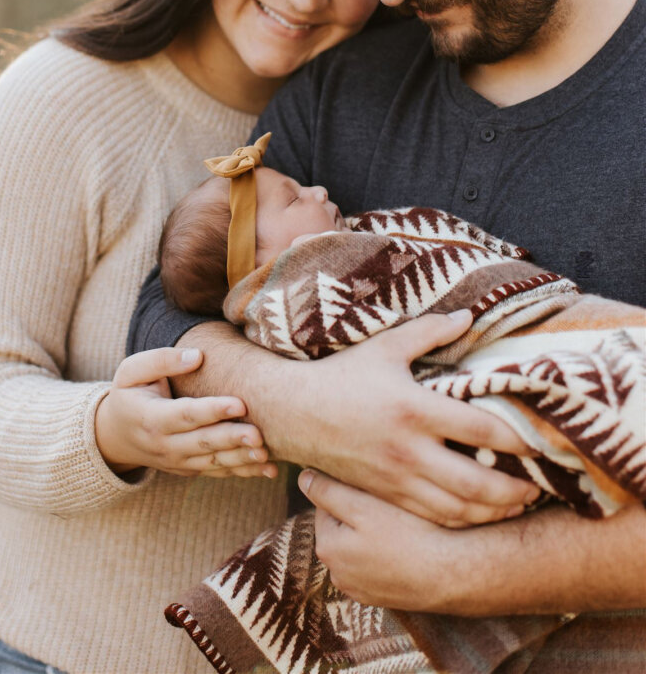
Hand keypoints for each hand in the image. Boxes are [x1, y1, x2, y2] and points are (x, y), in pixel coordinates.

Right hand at [95, 347, 276, 478]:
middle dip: (232, 439)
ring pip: (213, 462)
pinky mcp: (189, 470)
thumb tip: (197, 355)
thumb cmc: (129, 394)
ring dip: (242, 460)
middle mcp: (165, 445)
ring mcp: (177, 462)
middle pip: (203, 443)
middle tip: (259, 434)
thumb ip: (162, 360)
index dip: (212, 410)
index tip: (239, 402)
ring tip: (267, 454)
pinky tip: (268, 470)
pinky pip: (217, 472)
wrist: (114, 436)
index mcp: (151, 418)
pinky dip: (243, 472)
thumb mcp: (131, 371)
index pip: (185, 415)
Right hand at [296, 310, 538, 525]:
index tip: (541, 439)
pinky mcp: (385, 494)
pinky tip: (480, 514)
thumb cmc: (342, 374)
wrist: (294, 412)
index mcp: (414, 408)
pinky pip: (432, 516)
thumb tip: (469, 316)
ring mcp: (396, 477)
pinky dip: (463, 520)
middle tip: (541, 484)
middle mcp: (408, 449)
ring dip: (494, 511)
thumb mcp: (385, 346)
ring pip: (457, 509)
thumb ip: (429, 331)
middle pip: (476, 482)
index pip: (479, 430)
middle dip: (515, 488)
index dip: (517, 439)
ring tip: (520, 503)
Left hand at [299, 469, 463, 609]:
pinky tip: (408, 544)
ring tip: (402, 524)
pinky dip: (388, 552)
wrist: (453, 575)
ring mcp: (361, 589)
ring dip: (374, 531)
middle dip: (360, 511)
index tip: (374, 486)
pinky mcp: (383, 596)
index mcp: (327, 549)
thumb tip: (303, 477)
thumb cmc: (408, 534)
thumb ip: (328, 491)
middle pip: (343, 525)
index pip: (327, 504)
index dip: (351, 488)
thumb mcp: (363, 505)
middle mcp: (338, 574)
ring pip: (360, 544)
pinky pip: (378, 563)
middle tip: (391, 504)